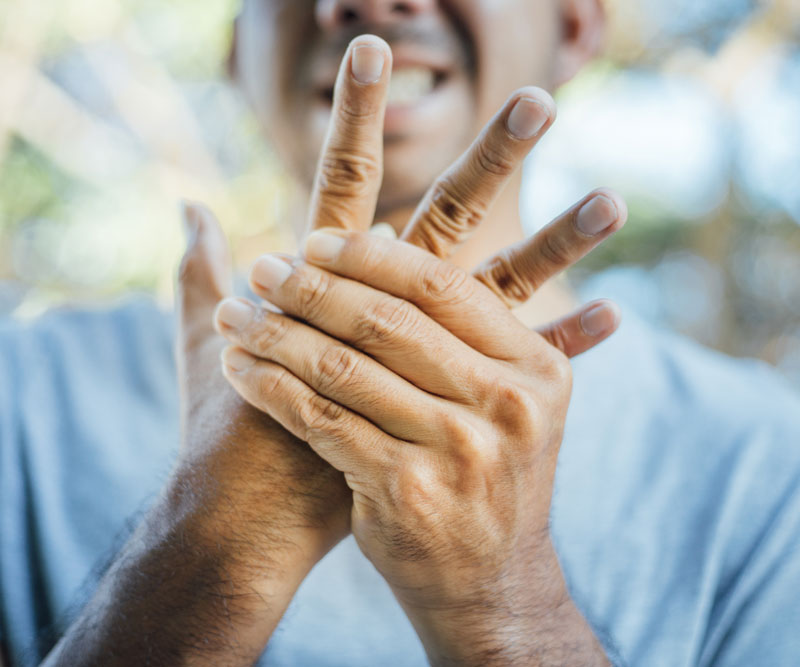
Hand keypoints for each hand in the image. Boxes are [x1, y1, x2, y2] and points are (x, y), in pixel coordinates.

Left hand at [214, 40, 626, 660]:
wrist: (490, 582)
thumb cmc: (487, 473)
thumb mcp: (509, 400)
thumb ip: (463, 327)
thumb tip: (378, 231)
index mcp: (535, 367)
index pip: (439, 287)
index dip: (367, 257)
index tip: (312, 242)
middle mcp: (505, 405)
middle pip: (386, 322)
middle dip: (310, 288)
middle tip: (261, 268)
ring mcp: (458, 450)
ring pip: (344, 368)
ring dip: (276, 334)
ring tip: (234, 314)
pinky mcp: (406, 491)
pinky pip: (322, 421)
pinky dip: (273, 388)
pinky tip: (241, 368)